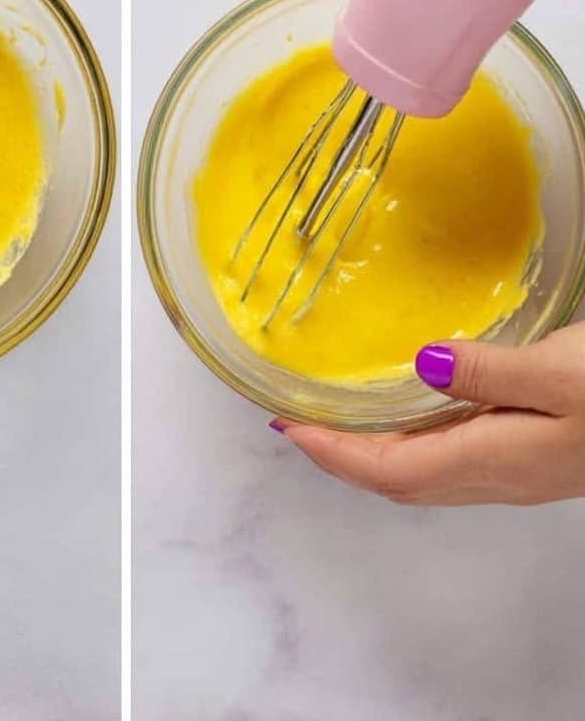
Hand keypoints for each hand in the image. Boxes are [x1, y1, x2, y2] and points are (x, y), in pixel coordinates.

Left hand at [273, 326, 584, 504]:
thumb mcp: (560, 373)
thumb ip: (486, 372)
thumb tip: (419, 365)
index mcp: (492, 460)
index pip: (389, 471)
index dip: (333, 454)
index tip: (287, 426)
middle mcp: (498, 476)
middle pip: (399, 478)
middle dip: (343, 455)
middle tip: (300, 421)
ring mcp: (518, 469)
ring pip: (425, 470)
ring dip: (376, 449)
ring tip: (340, 416)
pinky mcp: (535, 454)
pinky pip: (453, 455)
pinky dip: (415, 438)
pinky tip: (416, 409)